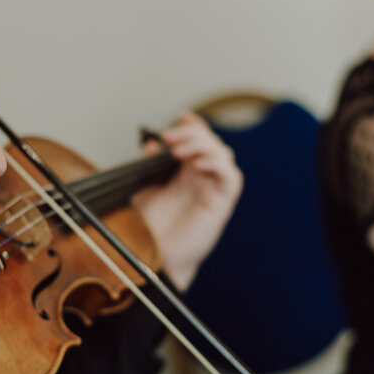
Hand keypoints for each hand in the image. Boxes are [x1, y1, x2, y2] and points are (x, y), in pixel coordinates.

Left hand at [131, 111, 241, 290]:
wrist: (152, 257)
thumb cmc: (149, 230)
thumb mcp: (143, 190)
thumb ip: (147, 166)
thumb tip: (150, 144)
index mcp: (188, 174)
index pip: (199, 141)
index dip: (193, 125)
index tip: (180, 116)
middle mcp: (203, 180)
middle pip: (212, 143)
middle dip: (192, 134)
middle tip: (170, 138)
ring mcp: (213, 191)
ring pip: (223, 155)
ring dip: (203, 146)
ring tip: (179, 151)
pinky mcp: (221, 204)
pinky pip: (230, 177)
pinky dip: (217, 164)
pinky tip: (197, 164)